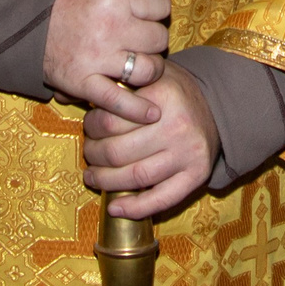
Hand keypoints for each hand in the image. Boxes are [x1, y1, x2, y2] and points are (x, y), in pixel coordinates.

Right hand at [44, 0, 171, 110]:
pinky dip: (138, 110)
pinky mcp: (83, 84)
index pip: (161, 4)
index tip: (150, 12)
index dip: (157, 7)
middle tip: (142, 38)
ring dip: (149, 68)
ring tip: (141, 63)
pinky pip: (119, 101)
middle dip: (153, 37)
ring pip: (148, 70)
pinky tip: (152, 112)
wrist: (18, 20)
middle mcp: (110, 28)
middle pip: (158, 38)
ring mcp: (98, 59)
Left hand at [83, 61, 218, 218]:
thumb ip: (119, 86)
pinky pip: (160, 199)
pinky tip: (114, 208)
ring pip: (134, 176)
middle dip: (94, 155)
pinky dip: (134, 208)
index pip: (110, 119)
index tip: (89, 128)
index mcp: (162, 97)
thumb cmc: (174, 94)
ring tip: (93, 177)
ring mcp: (188, 154)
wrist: (216, 109)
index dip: (91, 127)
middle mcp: (177, 126)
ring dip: (105, 181)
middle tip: (88, 152)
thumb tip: (68, 97)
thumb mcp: (150, 77)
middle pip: (118, 150)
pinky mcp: (197, 175)